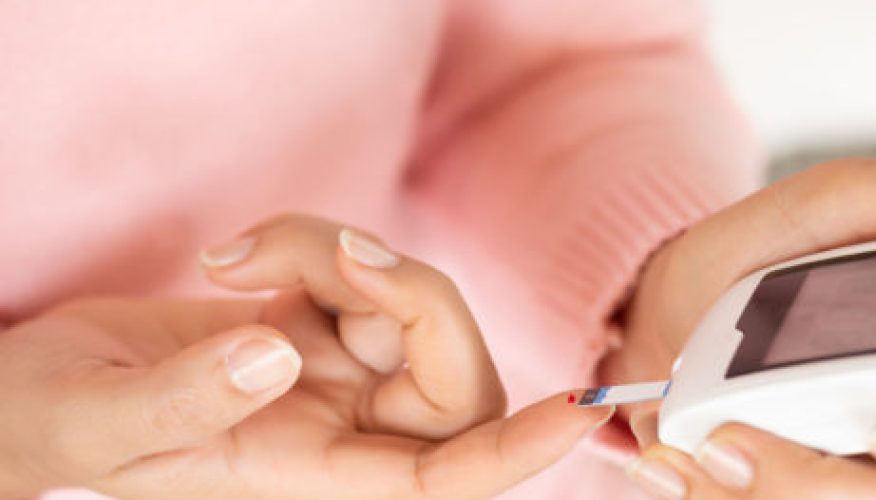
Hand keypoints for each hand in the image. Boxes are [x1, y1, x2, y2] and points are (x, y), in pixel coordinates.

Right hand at [0, 215, 610, 498]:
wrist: (29, 390)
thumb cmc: (47, 427)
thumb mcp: (97, 424)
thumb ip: (185, 399)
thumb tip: (277, 352)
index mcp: (306, 481)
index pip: (444, 480)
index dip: (519, 450)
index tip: (583, 405)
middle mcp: (339, 432)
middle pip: (451, 374)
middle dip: (414, 298)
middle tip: (332, 254)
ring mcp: (332, 374)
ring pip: (406, 304)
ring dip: (339, 253)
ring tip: (238, 256)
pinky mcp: (312, 321)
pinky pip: (357, 268)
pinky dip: (310, 239)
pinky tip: (236, 257)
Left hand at [599, 152, 875, 497]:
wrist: (679, 295)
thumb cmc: (779, 247)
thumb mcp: (844, 200)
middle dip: (827, 484)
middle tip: (742, 438)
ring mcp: (847, 479)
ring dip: (761, 486)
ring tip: (703, 439)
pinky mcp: (781, 494)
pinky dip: (711, 491)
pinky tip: (673, 454)